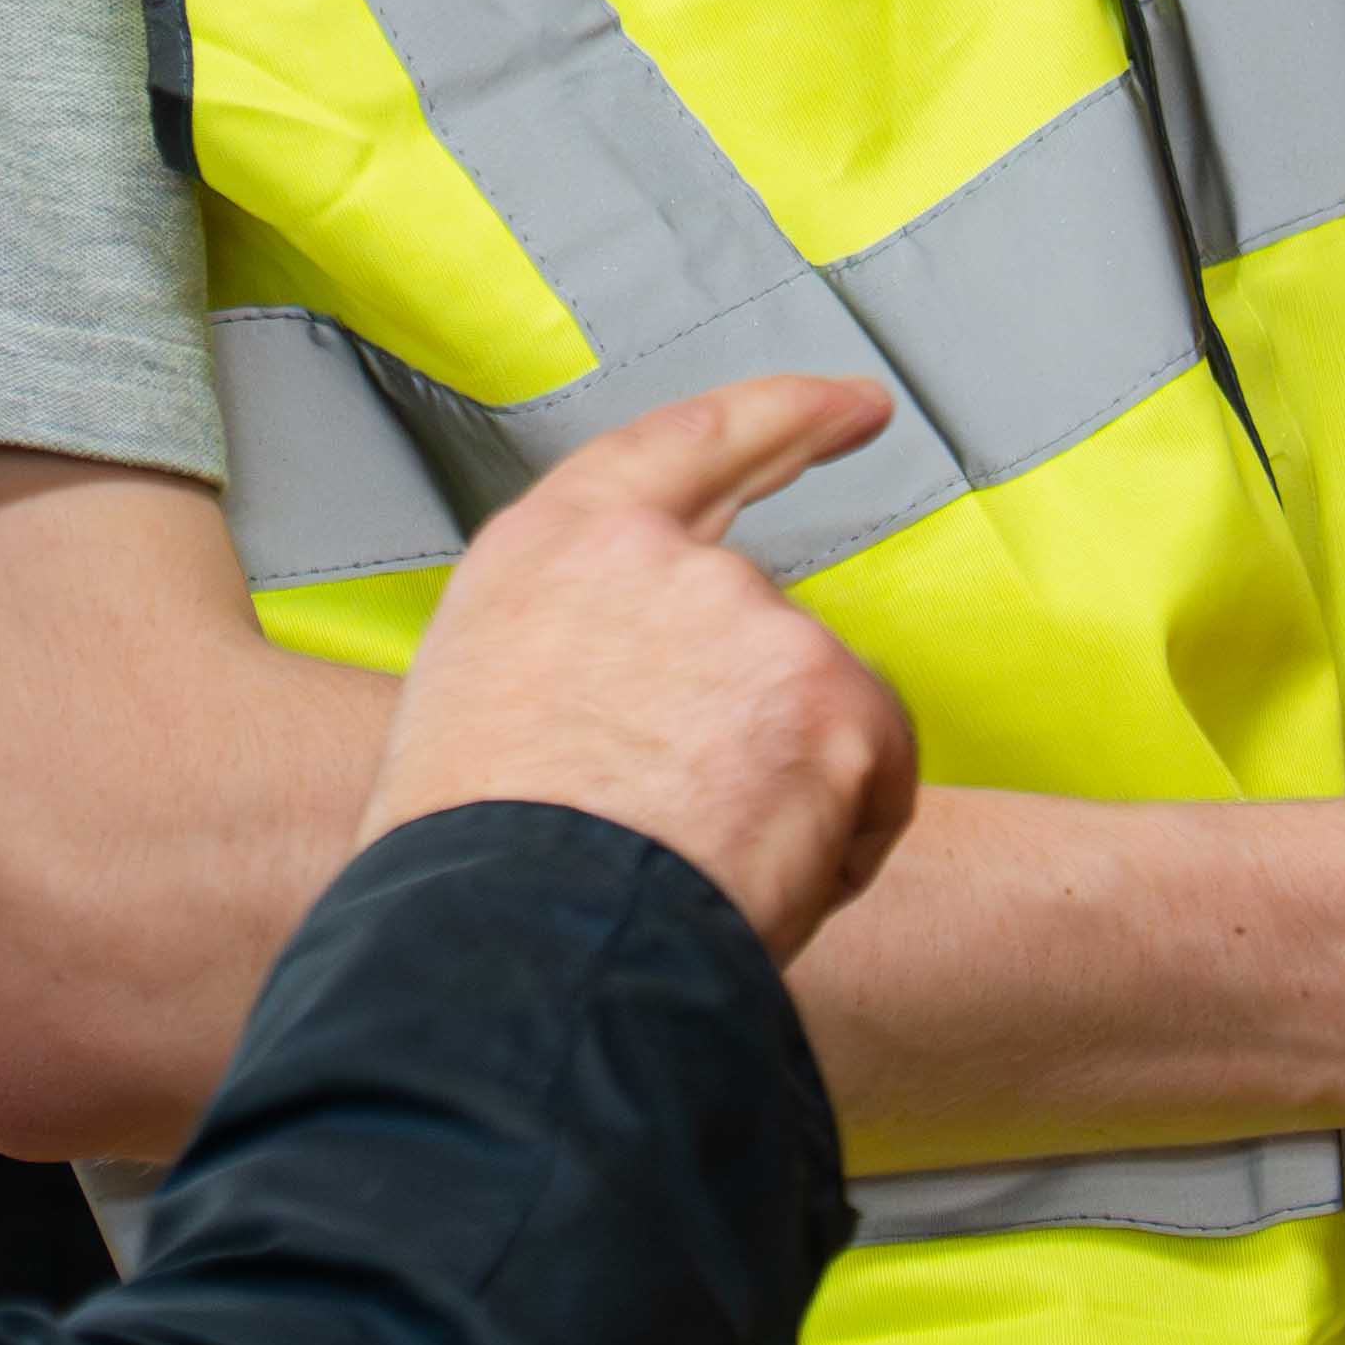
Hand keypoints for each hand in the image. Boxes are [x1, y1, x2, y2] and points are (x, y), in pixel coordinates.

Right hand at [354, 375, 922, 962]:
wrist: (514, 938)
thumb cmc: (472, 862)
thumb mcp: (477, 705)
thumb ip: (570, 660)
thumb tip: (628, 713)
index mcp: (552, 549)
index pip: (684, 451)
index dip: (780, 418)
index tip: (853, 406)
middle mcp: (657, 558)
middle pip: (757, 630)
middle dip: (752, 726)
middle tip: (692, 828)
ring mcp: (751, 618)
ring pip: (812, 716)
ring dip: (780, 795)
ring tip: (692, 870)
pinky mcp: (826, 695)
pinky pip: (872, 777)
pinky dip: (841, 841)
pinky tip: (762, 882)